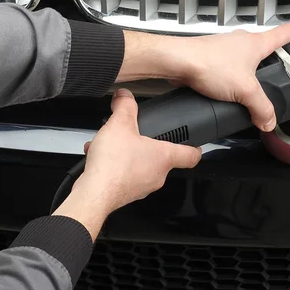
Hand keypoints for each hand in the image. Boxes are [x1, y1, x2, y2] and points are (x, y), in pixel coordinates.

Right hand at [53, 89, 200, 238]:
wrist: (94, 193)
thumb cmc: (113, 165)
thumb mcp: (120, 124)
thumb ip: (125, 107)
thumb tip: (124, 97)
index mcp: (164, 157)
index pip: (191, 155)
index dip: (195, 147)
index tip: (195, 144)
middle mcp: (158, 174)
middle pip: (161, 157)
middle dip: (148, 144)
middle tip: (138, 135)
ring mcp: (143, 186)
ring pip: (141, 165)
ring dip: (128, 154)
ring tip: (114, 145)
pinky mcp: (127, 193)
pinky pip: (125, 175)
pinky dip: (115, 165)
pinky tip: (102, 156)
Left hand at [175, 24, 289, 130]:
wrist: (177, 62)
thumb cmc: (208, 64)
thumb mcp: (244, 91)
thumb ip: (261, 108)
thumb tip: (269, 120)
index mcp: (256, 43)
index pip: (287, 32)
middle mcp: (242, 41)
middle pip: (268, 45)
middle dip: (279, 57)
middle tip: (285, 70)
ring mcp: (227, 48)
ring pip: (248, 56)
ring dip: (256, 68)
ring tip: (258, 87)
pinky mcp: (213, 57)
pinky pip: (232, 65)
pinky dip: (237, 76)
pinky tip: (233, 91)